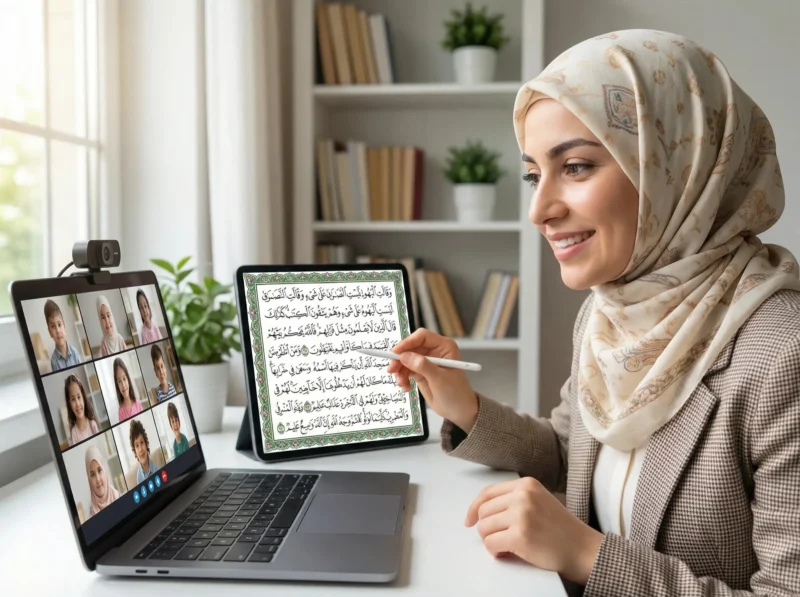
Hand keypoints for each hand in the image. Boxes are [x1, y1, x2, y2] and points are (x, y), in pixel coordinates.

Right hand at [387, 328, 478, 431]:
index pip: (422, 337)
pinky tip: (406, 387)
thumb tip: (404, 356)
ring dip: (400, 371)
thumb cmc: (456, 393)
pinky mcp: (420, 371)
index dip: (407, 342)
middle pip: (410, 347)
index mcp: (444, 346)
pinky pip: (405, 370)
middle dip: (400, 359)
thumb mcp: (439, 379)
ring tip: (401, 384)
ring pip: (405, 359)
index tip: (395, 352)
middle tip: (392, 370)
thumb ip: (422, 366)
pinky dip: (402, 377)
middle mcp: (434, 351)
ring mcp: (426, 361)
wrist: (458, 410)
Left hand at [466, 477, 603, 584]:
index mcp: (526, 484)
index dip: (474, 508)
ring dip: (491, 540)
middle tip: (499, 538)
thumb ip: (513, 499)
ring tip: (506, 546)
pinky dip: (495, 552)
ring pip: (484, 528)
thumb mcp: (538, 501)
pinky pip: (491, 544)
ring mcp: (522, 515)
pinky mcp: (520, 536)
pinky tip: (507, 553)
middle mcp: (523, 496)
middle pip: (483, 511)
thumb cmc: (560, 529)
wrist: (582, 549)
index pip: (487, 493)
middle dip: (486, 528)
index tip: (469, 520)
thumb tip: (479, 511)